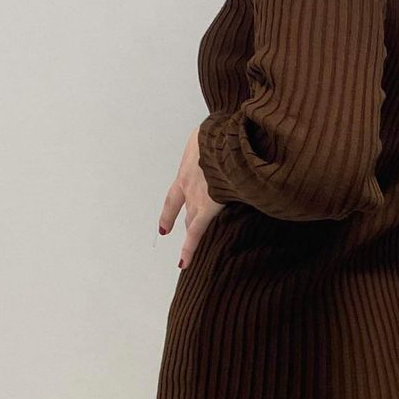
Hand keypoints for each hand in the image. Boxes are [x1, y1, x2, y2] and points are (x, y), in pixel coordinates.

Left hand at [159, 125, 223, 270]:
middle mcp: (190, 183)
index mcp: (191, 166)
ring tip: (186, 252)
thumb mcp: (217, 136)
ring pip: (192, 220)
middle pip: (187, 207)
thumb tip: (233, 139)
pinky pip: (196, 232)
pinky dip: (189, 248)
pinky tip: (183, 263)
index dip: (172, 207)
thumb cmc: (224, 134)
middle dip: (185, 218)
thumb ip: (221, 142)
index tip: (165, 222)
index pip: (180, 190)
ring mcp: (197, 196)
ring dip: (191, 232)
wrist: (225, 141)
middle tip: (178, 230)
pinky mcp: (206, 206)